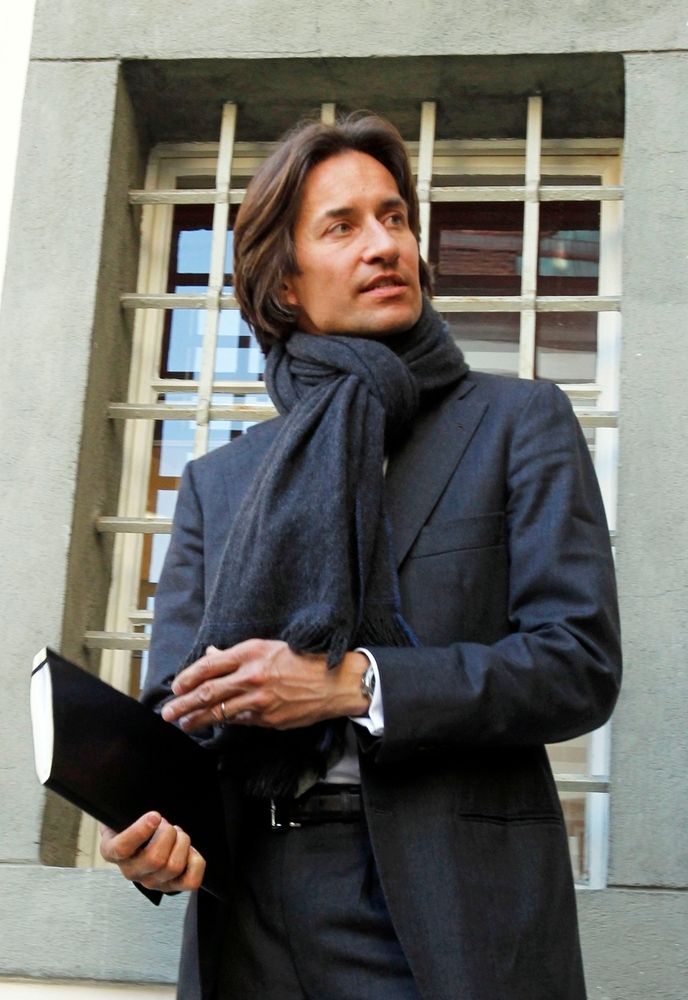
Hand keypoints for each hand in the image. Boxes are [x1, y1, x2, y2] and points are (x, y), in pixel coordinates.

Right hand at [99, 812, 204, 892]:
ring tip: (177, 834)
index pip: (122, 849)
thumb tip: (148, 809)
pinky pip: (190, 882)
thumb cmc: (133, 819)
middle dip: (168, 833)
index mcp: (112, 851)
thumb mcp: (123, 811)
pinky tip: (188, 850)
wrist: (141, 832)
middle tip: (167, 824)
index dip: (140, 831)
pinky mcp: (171, 886)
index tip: (155, 815)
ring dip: (182, 843)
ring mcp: (151, 882)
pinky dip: (195, 861)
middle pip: (155, 859)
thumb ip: (127, 808)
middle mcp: (130, 871)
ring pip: (174, 867)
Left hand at [161, 640, 368, 732]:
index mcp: (251, 652)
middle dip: (183, 704)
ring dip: (196, 720)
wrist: (334, 682)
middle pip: (207, 692)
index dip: (188, 677)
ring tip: (183, 724)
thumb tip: (211, 655)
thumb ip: (236, 655)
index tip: (176, 686)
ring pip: (219, 712)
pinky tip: (212, 724)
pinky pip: (239, 721)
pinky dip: (224, 722)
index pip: (209, 665)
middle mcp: (252, 675)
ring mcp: (259, 699)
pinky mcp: (267, 718)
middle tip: (169, 712)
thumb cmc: (303, 660)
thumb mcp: (268, 648)